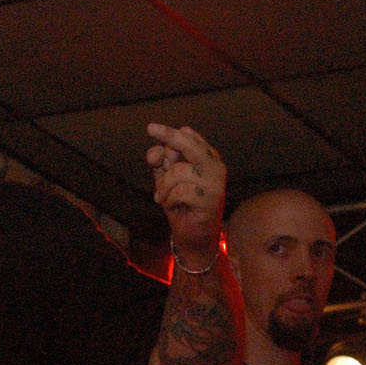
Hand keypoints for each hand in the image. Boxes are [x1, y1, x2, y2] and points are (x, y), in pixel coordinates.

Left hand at [146, 123, 224, 265]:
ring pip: (177, 171)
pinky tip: (173, 207)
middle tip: (150, 128)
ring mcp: (215, 182)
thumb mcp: (166, 179)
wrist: (193, 237)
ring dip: (164, 187)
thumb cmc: (180, 205)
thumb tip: (155, 152)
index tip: (151, 129)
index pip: (188, 135)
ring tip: (165, 198)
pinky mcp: (211, 199)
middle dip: (169, 136)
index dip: (168, 134)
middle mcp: (215, 166)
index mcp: (207, 158)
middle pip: (189, 144)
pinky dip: (169, 200)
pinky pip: (180, 191)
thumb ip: (161, 163)